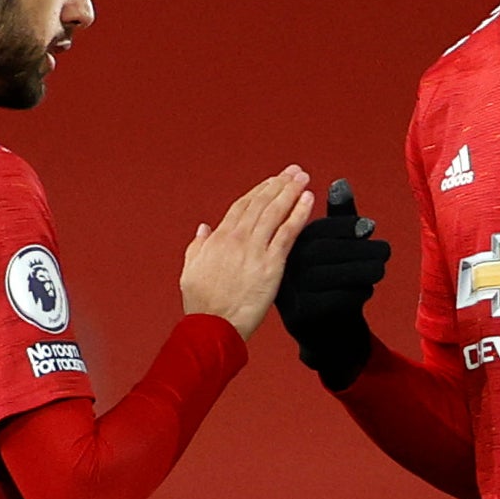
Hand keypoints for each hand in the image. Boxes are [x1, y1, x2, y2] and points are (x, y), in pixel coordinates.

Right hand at [181, 166, 314, 340]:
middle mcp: (237, 238)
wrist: (213, 327)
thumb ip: (197, 246)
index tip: (273, 180)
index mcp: (219, 238)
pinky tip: (308, 200)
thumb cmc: (201, 305)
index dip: (260, 190)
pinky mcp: (271, 265)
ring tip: (303, 178)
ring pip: (275, 212)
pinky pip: (288, 233)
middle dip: (279, 184)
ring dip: (291, 191)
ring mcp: (255, 250)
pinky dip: (299, 213)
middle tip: (294, 171)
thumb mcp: (191, 270)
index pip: (242, 206)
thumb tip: (204, 228)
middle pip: (262, 203)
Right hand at [275, 178, 390, 390]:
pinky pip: (335, 300)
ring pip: (330, 275)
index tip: (369, 227)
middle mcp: (284, 269)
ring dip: (363, 270)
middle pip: (323, 251)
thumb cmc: (335, 283)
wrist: (328, 335)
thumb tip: (341, 183)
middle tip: (385, 251)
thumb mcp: (338, 249)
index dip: (343, 225)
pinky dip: (357, 293)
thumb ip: (340, 218)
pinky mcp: (302, 317)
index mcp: (290, 247)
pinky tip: (366, 291)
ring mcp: (290, 294)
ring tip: (380, 269)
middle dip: (359, 248)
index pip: (315, 230)